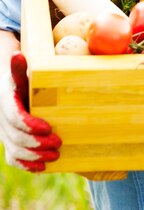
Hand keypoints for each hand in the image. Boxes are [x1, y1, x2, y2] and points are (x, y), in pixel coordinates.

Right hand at [0, 51, 61, 171]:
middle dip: (37, 143)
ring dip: (35, 156)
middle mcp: (3, 121)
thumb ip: (19, 68)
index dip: (30, 125)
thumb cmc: (21, 82)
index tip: (48, 127)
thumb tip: (17, 55)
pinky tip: (42, 167)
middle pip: (17, 137)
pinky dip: (27, 165)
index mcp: (6, 103)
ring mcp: (5, 134)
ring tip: (56, 155)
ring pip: (15, 151)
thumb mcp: (20, 75)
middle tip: (58, 142)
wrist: (10, 93)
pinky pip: (13, 159)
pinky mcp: (10, 143)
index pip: (15, 118)